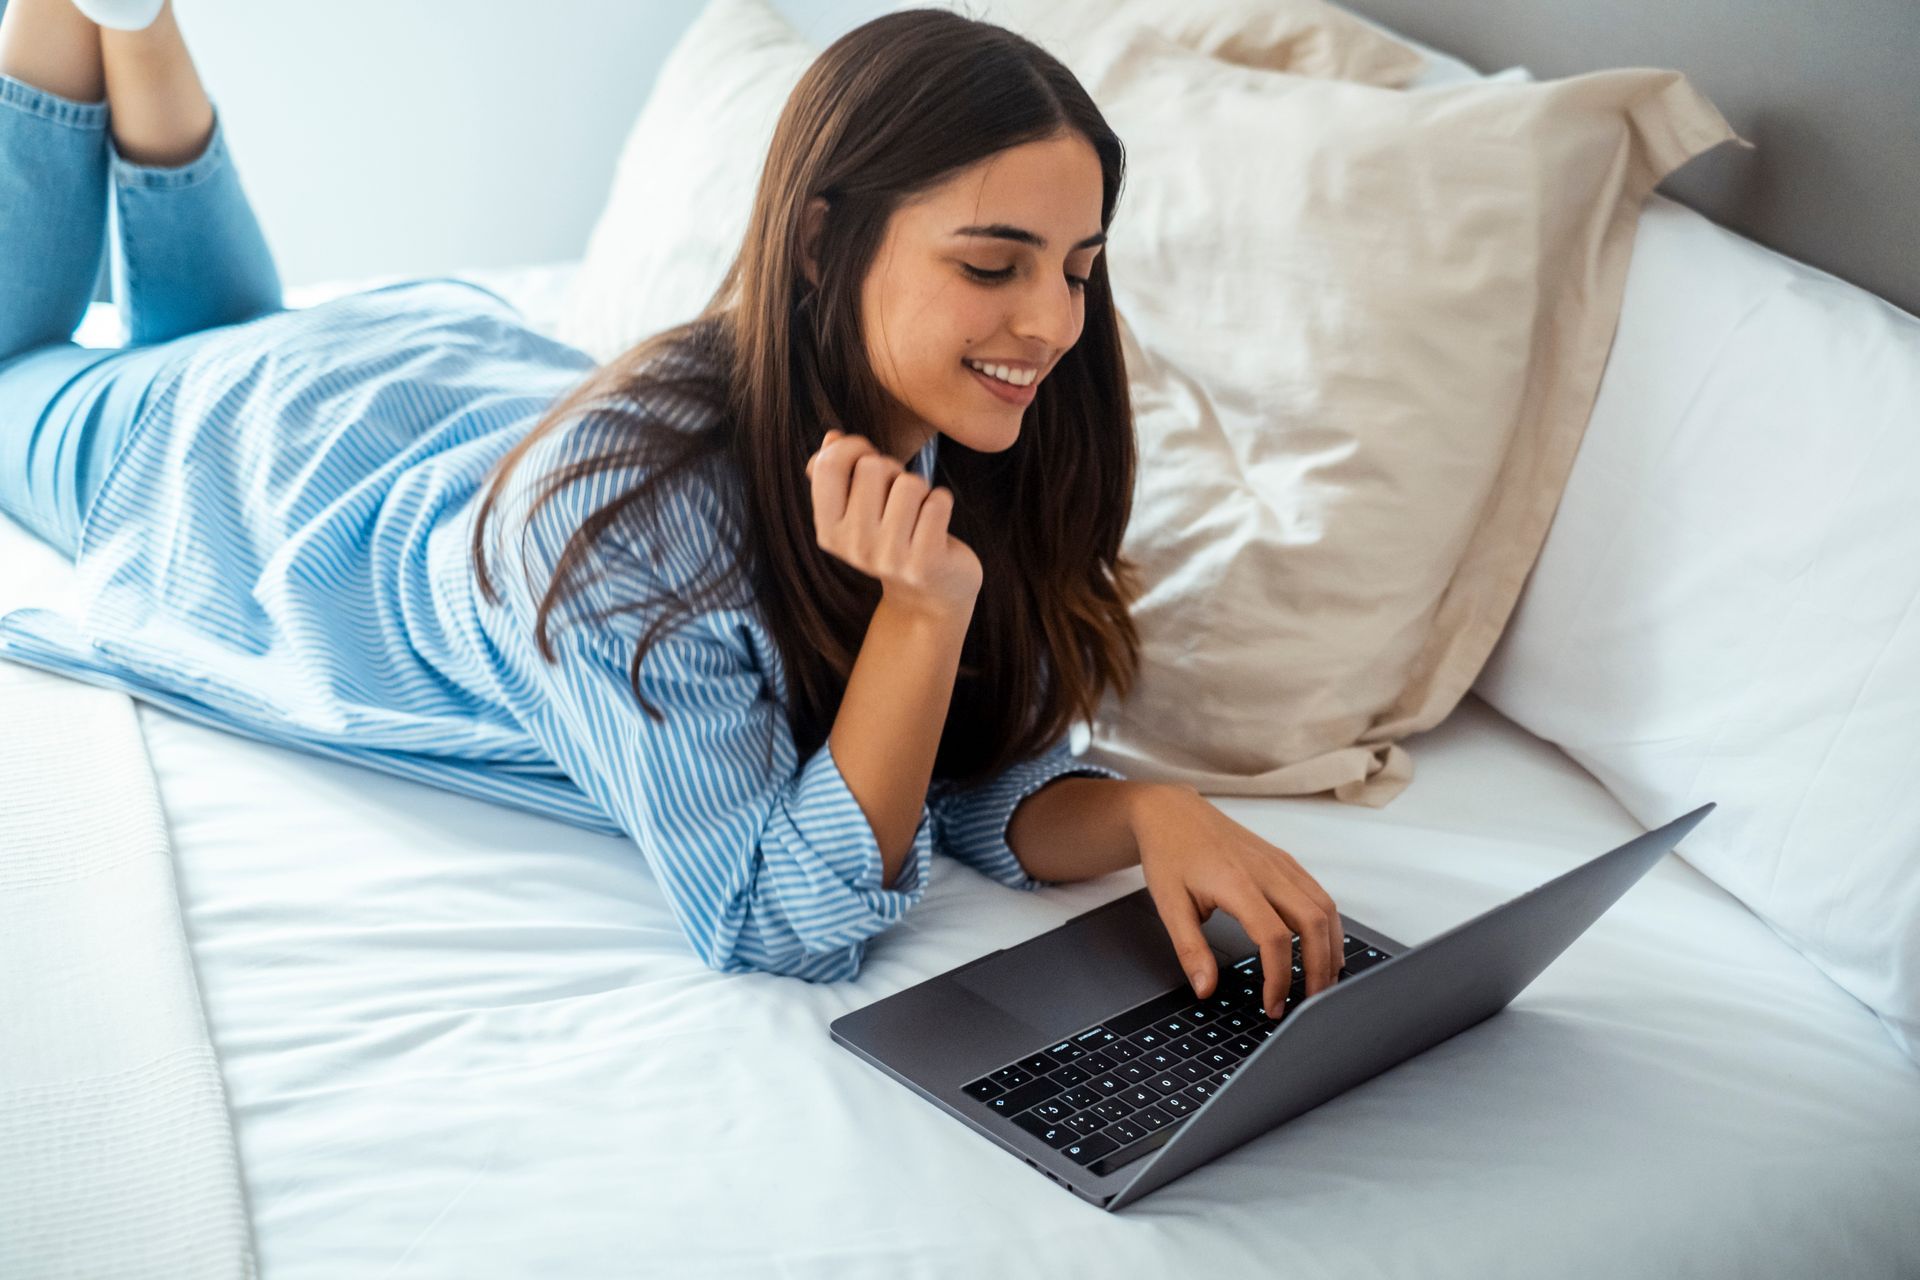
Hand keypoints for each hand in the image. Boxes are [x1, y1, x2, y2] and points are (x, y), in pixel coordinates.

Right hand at [805, 428, 981, 620]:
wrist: (928, 597)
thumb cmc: (893, 538)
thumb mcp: (857, 511)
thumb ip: (838, 473)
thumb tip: (832, 436)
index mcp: (828, 531)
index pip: (829, 465)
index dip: (852, 446)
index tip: (867, 455)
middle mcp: (854, 546)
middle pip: (873, 466)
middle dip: (893, 470)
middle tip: (899, 497)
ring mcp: (890, 557)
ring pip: (909, 482)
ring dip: (921, 489)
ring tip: (918, 513)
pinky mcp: (925, 562)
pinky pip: (938, 501)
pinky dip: (942, 502)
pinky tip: (936, 524)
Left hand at [1130, 786, 1345, 1020]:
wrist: (1172, 811)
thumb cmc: (1169, 853)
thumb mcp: (1168, 905)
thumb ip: (1189, 949)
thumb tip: (1205, 989)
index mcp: (1236, 883)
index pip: (1274, 938)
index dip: (1278, 977)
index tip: (1272, 1005)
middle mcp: (1267, 870)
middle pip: (1313, 923)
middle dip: (1319, 968)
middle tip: (1310, 1002)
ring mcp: (1280, 863)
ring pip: (1324, 908)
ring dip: (1331, 948)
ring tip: (1324, 982)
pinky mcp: (1284, 860)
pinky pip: (1318, 894)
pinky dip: (1328, 925)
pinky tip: (1323, 947)